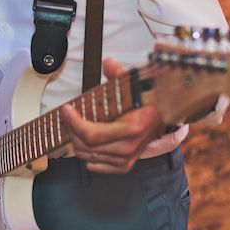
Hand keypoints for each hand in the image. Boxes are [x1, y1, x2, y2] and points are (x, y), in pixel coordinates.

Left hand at [60, 58, 165, 173]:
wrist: (163, 116)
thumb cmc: (145, 100)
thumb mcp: (132, 85)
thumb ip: (118, 74)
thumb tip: (108, 63)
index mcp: (131, 128)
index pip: (92, 134)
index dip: (74, 123)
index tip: (66, 109)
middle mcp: (129, 147)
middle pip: (87, 146)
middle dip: (71, 129)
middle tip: (67, 116)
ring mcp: (127, 158)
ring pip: (89, 156)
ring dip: (76, 141)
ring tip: (73, 126)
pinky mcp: (125, 165)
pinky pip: (98, 166)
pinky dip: (87, 156)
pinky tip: (84, 144)